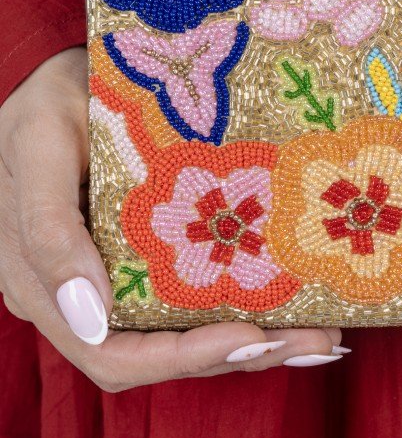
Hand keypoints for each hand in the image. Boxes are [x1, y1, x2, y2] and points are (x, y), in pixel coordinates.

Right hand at [0, 49, 345, 390]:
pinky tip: (298, 311)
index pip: (114, 353)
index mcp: (40, 285)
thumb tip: (90, 315)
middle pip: (162, 357)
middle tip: (315, 341)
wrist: (65, 80)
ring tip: (324, 334)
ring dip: (256, 343)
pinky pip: (192, 306)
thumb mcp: (40, 143)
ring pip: (186, 339)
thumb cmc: (46, 104)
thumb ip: (49, 227)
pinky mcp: (144, 267)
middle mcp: (76, 301)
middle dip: (241, 354)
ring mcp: (112, 287)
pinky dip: (246, 314)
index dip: (184, 357)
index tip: (251, 336)